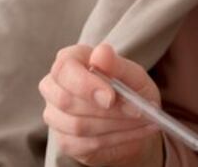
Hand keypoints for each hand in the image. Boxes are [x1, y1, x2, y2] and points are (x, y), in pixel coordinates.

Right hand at [38, 42, 163, 166]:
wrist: (136, 120)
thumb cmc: (131, 89)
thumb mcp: (133, 75)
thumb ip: (117, 65)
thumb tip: (101, 52)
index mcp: (71, 60)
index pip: (64, 68)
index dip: (85, 84)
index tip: (110, 98)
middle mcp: (55, 86)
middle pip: (65, 100)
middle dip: (106, 110)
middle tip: (137, 111)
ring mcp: (55, 115)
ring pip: (76, 125)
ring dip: (115, 125)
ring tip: (142, 120)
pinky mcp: (64, 140)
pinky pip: (84, 144)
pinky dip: (115, 139)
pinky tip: (134, 132)